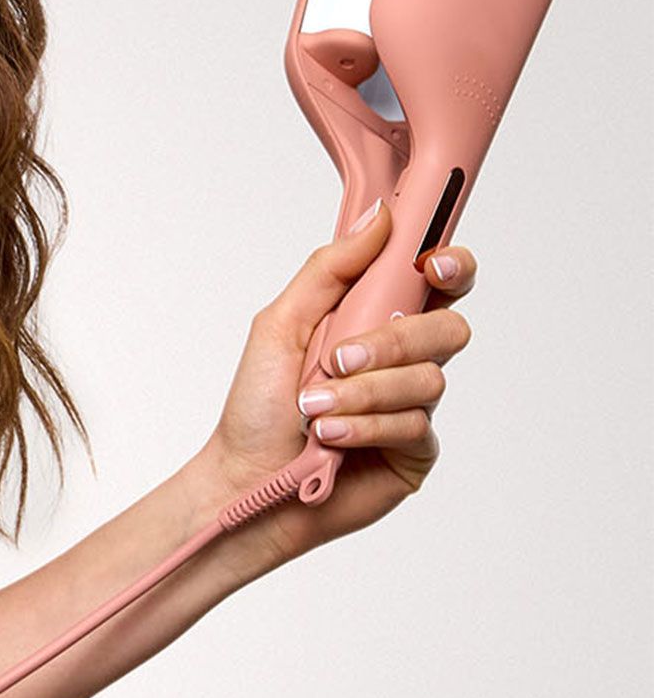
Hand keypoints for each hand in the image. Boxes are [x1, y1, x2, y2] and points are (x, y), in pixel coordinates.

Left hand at [199, 198, 475, 564]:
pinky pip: (416, 424)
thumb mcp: (281, 324)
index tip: (433, 263)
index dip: (449, 265)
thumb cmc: (257, 406)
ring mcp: (412, 406)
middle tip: (339, 357)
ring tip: (315, 409)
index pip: (434, 281)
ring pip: (429, 379)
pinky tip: (331, 437)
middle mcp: (400, 360)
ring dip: (363, 391)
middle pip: (447, 328)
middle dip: (393, 340)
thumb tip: (379, 217)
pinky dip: (366, 425)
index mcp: (373, 320)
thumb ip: (330, 269)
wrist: (247, 480)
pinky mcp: (416, 451)